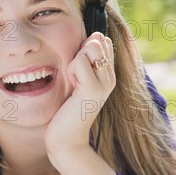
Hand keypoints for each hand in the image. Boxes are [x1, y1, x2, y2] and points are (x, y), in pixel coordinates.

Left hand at [44, 32, 115, 153]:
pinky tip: (71, 87)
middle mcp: (110, 78)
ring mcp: (105, 83)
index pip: (104, 42)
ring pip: (91, 48)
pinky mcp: (93, 89)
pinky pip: (80, 62)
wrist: (65, 138)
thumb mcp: (75, 79)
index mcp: (108, 74)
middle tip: (74, 76)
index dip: (86, 47)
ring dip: (75, 61)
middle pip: (99, 41)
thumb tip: (94, 36)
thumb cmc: (65, 110)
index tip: (77, 68)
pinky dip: (70, 70)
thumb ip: (83, 59)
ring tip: (73, 82)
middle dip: (80, 51)